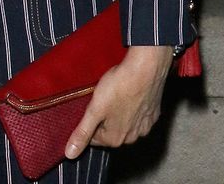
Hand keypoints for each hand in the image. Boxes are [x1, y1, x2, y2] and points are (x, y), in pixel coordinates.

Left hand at [64, 44, 173, 158]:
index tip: (87, 108)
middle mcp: (132, 137)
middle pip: (110, 132)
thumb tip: (69, 154)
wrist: (145, 69)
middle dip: (103, 119)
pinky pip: (139, 115)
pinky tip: (128, 94)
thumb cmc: (119, 87)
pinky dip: (133, 108)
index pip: (94, 138)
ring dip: (118, 114)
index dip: (88, 123)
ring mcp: (145, 126)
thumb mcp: (94, 109)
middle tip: (100, 100)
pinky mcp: (154, 114)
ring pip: (125, 123)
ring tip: (114, 95)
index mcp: (115, 138)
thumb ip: (82, 132)